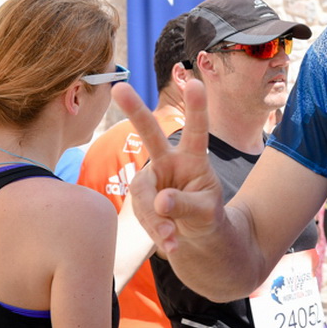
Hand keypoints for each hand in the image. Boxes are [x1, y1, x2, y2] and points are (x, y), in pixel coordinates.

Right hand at [112, 80, 223, 253]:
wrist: (196, 240)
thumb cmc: (206, 217)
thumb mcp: (207, 213)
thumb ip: (186, 205)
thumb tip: (159, 201)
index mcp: (193, 158)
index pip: (196, 130)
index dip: (196, 108)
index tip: (195, 83)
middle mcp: (169, 163)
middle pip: (151, 134)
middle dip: (135, 111)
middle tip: (119, 87)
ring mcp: (152, 180)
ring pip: (143, 192)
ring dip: (156, 218)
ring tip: (172, 238)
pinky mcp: (141, 200)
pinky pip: (141, 214)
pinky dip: (156, 231)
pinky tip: (171, 245)